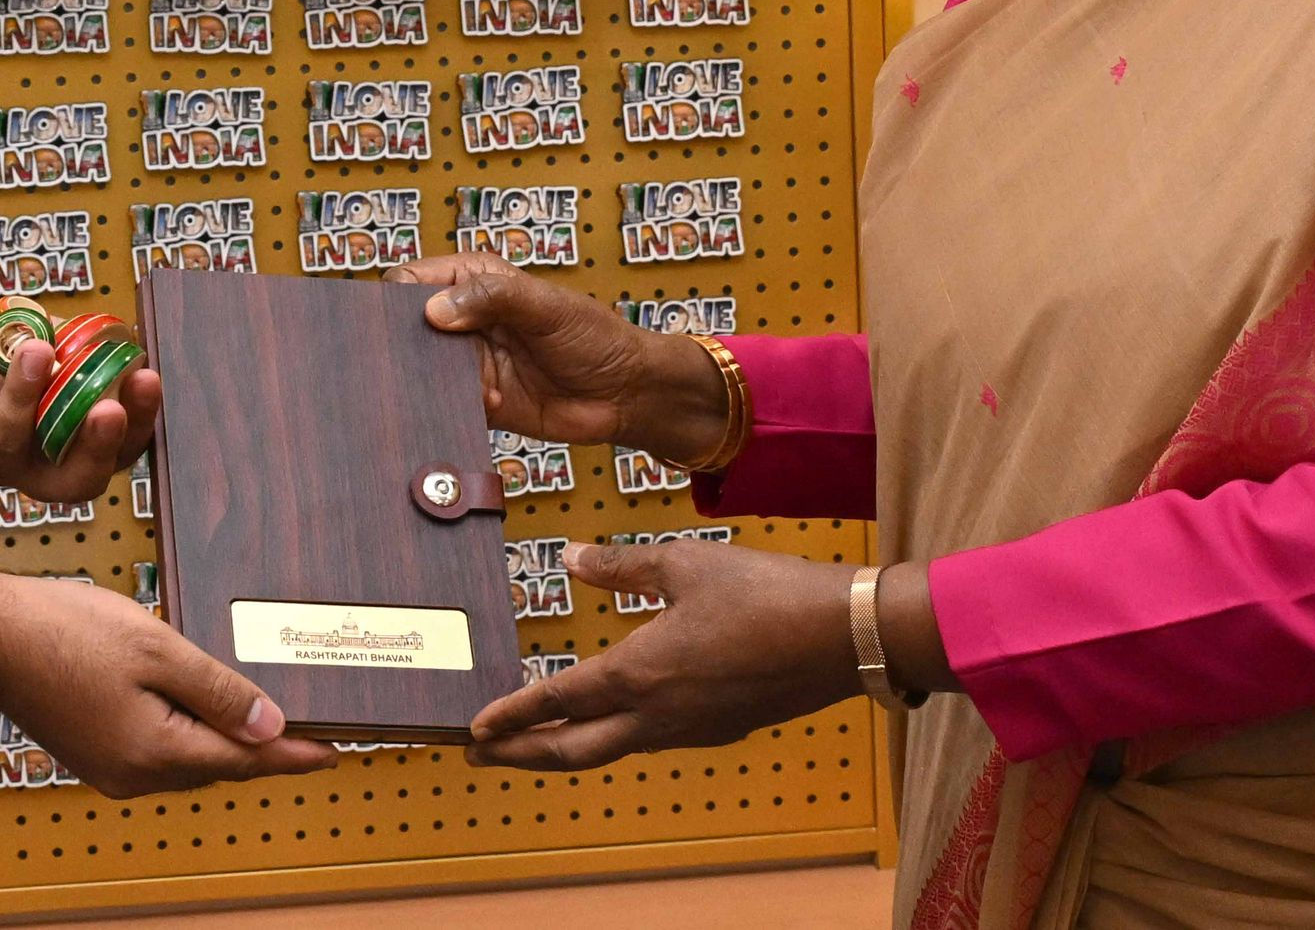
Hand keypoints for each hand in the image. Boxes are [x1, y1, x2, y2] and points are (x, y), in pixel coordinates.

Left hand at [0, 325, 157, 502]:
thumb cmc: (28, 361)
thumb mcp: (64, 357)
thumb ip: (86, 354)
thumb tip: (116, 338)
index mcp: (80, 454)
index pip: (121, 452)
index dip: (138, 422)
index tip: (147, 380)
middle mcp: (39, 470)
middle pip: (71, 478)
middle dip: (93, 446)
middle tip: (106, 407)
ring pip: (8, 443)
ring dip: (24, 398)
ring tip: (37, 350)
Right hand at [0, 572, 336, 796]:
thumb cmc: (66, 630)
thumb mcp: (156, 648)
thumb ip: (217, 690)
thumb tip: (269, 727)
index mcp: (155, 753)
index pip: (245, 760)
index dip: (293, 754)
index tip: (334, 750)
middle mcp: (133, 774)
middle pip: (216, 764)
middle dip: (261, 747)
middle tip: (306, 726)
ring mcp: (109, 768)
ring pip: (186, 758)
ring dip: (222, 739)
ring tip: (260, 715)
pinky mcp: (92, 752)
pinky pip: (156, 751)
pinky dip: (186, 732)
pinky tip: (198, 706)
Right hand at [389, 254, 726, 462]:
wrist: (626, 395)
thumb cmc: (595, 336)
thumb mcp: (546, 306)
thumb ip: (493, 297)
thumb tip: (434, 310)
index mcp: (474, 279)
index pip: (411, 280)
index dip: (396, 299)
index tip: (401, 322)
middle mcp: (464, 318)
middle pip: (407, 328)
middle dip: (407, 347)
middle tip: (424, 361)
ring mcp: (468, 361)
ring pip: (420, 369)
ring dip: (434, 381)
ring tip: (466, 384)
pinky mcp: (477, 399)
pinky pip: (445, 403)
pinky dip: (455, 407)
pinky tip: (493, 402)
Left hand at [465, 541, 860, 770]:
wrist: (840, 637)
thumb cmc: (764, 592)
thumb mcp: (683, 563)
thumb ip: (620, 566)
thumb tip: (570, 558)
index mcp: (640, 672)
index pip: (557, 703)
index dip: (511, 716)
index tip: (473, 727)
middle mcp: (658, 715)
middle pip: (573, 751)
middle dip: (522, 755)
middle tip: (481, 754)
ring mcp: (690, 730)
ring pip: (613, 750)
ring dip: (567, 749)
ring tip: (536, 740)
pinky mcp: (719, 730)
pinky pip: (651, 740)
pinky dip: (615, 737)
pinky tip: (615, 718)